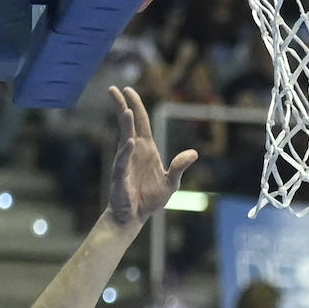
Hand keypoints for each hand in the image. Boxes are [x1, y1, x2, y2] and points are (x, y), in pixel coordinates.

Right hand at [106, 86, 197, 226]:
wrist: (134, 217)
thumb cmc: (149, 199)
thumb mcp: (171, 183)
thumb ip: (180, 167)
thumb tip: (194, 153)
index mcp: (146, 149)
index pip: (140, 122)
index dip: (135, 106)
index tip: (127, 89)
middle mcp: (133, 151)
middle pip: (127, 124)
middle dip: (122, 106)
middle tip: (114, 89)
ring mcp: (125, 162)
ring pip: (124, 139)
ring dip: (124, 125)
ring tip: (124, 110)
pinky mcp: (120, 176)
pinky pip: (123, 161)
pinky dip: (126, 152)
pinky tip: (130, 142)